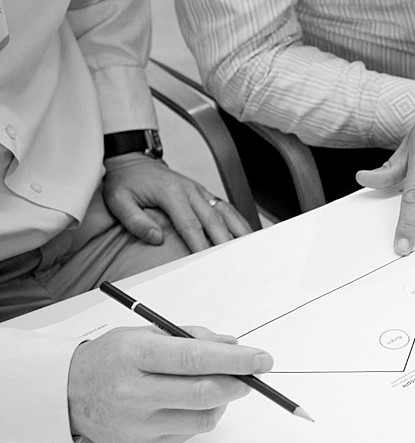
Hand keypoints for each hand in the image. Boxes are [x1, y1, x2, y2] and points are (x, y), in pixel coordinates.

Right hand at [68, 326, 273, 442]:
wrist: (69, 393)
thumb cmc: (112, 358)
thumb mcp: (146, 333)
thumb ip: (193, 337)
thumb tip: (234, 346)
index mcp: (134, 355)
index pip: (195, 359)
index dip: (235, 361)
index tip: (262, 359)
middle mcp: (133, 393)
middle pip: (204, 393)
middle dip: (239, 383)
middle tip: (253, 375)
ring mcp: (137, 425)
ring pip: (204, 419)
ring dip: (222, 402)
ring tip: (216, 386)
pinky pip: (189, 434)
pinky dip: (199, 417)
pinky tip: (187, 403)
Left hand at [103, 153, 251, 252]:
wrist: (133, 160)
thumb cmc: (125, 181)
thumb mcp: (118, 200)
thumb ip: (135, 220)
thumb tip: (155, 238)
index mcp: (171, 193)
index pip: (190, 224)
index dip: (200, 245)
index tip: (207, 263)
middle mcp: (190, 190)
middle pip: (215, 221)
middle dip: (226, 243)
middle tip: (234, 263)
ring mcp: (200, 191)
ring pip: (226, 213)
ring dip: (239, 231)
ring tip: (249, 250)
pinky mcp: (204, 193)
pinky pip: (225, 208)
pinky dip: (238, 222)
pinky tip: (246, 234)